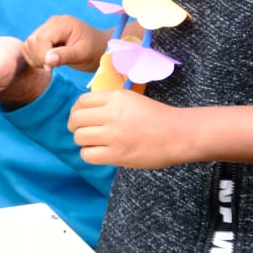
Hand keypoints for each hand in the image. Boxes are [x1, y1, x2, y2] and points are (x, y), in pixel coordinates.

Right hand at [23, 15, 109, 71]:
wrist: (100, 47)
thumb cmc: (94, 50)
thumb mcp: (82, 54)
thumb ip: (64, 56)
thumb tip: (47, 60)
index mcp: (62, 23)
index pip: (41, 40)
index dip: (42, 56)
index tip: (51, 68)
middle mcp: (52, 22)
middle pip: (32, 41)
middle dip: (39, 58)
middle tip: (52, 67)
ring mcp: (47, 28)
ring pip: (28, 44)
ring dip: (36, 58)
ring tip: (51, 64)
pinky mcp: (45, 35)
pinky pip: (30, 47)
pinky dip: (35, 57)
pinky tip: (49, 61)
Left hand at [67, 89, 189, 168]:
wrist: (178, 134)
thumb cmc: (157, 117)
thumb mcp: (132, 99)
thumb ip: (110, 103)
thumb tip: (85, 111)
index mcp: (116, 97)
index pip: (81, 101)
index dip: (76, 110)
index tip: (79, 117)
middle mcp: (112, 114)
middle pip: (76, 119)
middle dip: (74, 126)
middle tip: (81, 131)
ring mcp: (114, 135)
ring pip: (80, 137)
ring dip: (83, 141)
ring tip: (93, 143)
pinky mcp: (117, 154)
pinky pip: (88, 155)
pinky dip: (89, 154)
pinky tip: (99, 153)